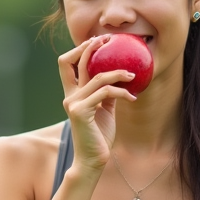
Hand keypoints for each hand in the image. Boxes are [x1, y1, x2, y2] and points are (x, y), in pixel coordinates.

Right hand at [57, 35, 138, 172]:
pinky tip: (132, 97)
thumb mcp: (105, 109)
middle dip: (90, 47)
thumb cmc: (99, 136)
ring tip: (132, 75)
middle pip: (70, 61)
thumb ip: (107, 93)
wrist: (93, 160)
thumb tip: (120, 75)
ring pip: (96, 77)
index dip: (79, 50)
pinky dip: (121, 92)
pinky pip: (104, 93)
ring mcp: (72, 103)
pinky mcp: (80, 112)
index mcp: (72, 94)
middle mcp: (69, 96)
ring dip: (117, 73)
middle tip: (108, 40)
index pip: (66, 64)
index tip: (98, 41)